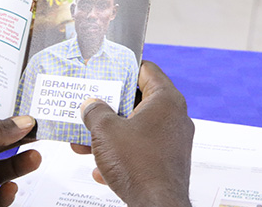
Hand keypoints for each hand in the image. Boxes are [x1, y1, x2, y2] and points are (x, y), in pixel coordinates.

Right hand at [76, 61, 192, 206]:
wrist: (156, 206)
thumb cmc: (140, 167)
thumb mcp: (105, 130)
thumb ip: (94, 111)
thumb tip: (91, 106)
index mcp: (166, 100)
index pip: (146, 70)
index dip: (123, 68)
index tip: (106, 70)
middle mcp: (174, 118)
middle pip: (138, 100)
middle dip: (109, 106)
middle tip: (91, 105)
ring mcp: (172, 140)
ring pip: (135, 127)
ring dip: (109, 133)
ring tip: (87, 139)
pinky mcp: (166, 160)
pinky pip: (140, 148)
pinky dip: (120, 153)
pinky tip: (101, 165)